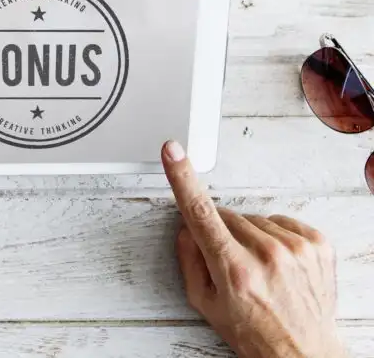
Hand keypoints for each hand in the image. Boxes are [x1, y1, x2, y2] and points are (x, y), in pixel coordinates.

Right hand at [162, 141, 345, 357]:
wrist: (302, 352)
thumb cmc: (253, 332)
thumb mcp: (204, 303)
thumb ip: (189, 260)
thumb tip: (185, 227)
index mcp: (233, 269)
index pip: (200, 213)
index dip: (183, 179)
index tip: (174, 153)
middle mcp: (266, 255)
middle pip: (226, 217)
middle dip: (221, 234)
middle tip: (231, 264)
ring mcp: (295, 248)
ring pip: (253, 219)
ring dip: (250, 237)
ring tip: (259, 268)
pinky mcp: (316, 244)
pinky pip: (281, 221)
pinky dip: (274, 236)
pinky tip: (276, 261)